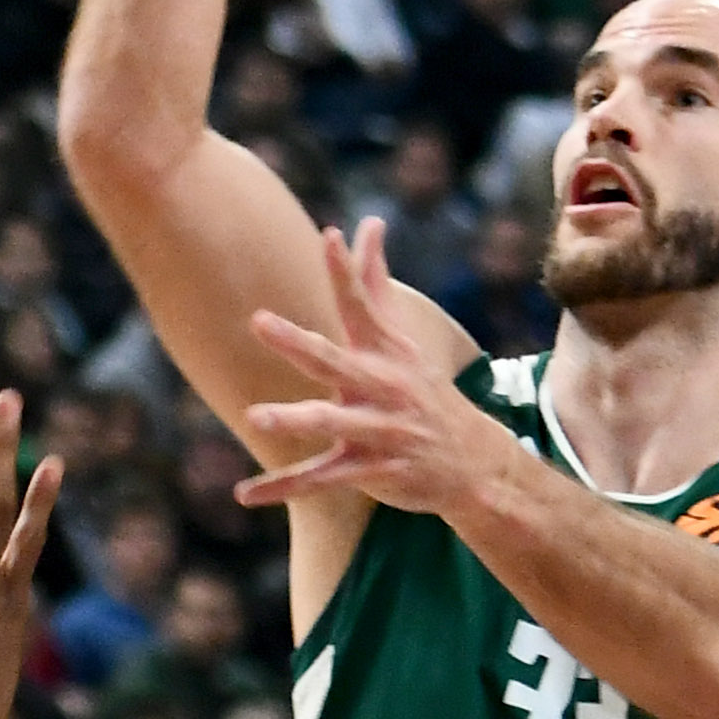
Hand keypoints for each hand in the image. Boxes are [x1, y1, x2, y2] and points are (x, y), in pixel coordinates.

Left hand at [234, 222, 505, 515]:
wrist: (473, 461)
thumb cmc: (422, 389)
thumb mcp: (401, 337)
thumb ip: (376, 281)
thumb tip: (368, 224)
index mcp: (386, 351)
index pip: (362, 304)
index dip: (346, 271)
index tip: (329, 235)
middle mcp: (383, 386)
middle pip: (336, 360)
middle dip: (300, 343)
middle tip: (260, 322)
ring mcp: (379, 429)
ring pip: (332, 423)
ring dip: (296, 420)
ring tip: (256, 417)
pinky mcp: (373, 470)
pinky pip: (322, 480)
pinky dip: (283, 488)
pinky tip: (245, 494)